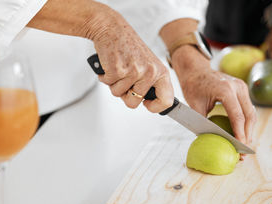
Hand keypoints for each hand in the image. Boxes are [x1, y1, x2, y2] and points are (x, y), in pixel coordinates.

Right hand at [28, 0, 173, 112]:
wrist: (111, 28)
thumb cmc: (128, 47)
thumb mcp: (148, 64)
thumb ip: (151, 83)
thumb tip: (151, 102)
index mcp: (161, 72)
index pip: (166, 101)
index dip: (155, 107)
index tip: (147, 104)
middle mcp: (150, 72)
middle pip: (134, 103)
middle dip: (125, 95)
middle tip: (124, 80)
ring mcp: (134, 71)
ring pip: (119, 94)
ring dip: (114, 84)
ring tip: (118, 68)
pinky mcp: (118, 70)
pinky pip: (108, 85)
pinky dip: (105, 77)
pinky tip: (110, 65)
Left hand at [172, 46, 256, 143]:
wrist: (196, 70)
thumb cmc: (193, 87)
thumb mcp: (195, 106)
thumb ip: (204, 122)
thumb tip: (213, 142)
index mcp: (226, 90)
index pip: (238, 116)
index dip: (240, 133)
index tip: (240, 147)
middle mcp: (238, 87)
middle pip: (249, 115)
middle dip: (248, 134)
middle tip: (243, 150)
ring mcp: (242, 87)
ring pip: (252, 113)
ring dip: (249, 130)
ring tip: (244, 145)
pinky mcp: (243, 89)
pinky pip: (248, 108)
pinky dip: (247, 122)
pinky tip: (243, 134)